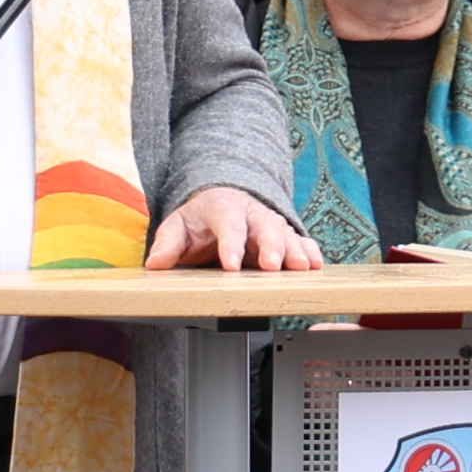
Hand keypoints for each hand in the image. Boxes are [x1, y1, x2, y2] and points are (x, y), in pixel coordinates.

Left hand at [155, 185, 322, 273]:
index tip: (230, 266)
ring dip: (294, 251)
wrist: (222, 204)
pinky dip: (309, 251)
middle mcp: (251, 213)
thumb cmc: (199, 220)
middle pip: (264, 226)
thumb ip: (168, 244)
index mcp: (223, 207)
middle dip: (270, 246)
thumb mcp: (178, 227)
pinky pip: (300, 240)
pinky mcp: (284, 235)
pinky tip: (315, 264)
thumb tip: (155, 263)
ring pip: (286, 234)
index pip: (228, 223)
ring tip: (301, 267)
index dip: (231, 244)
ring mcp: (270, 223)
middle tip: (271, 266)